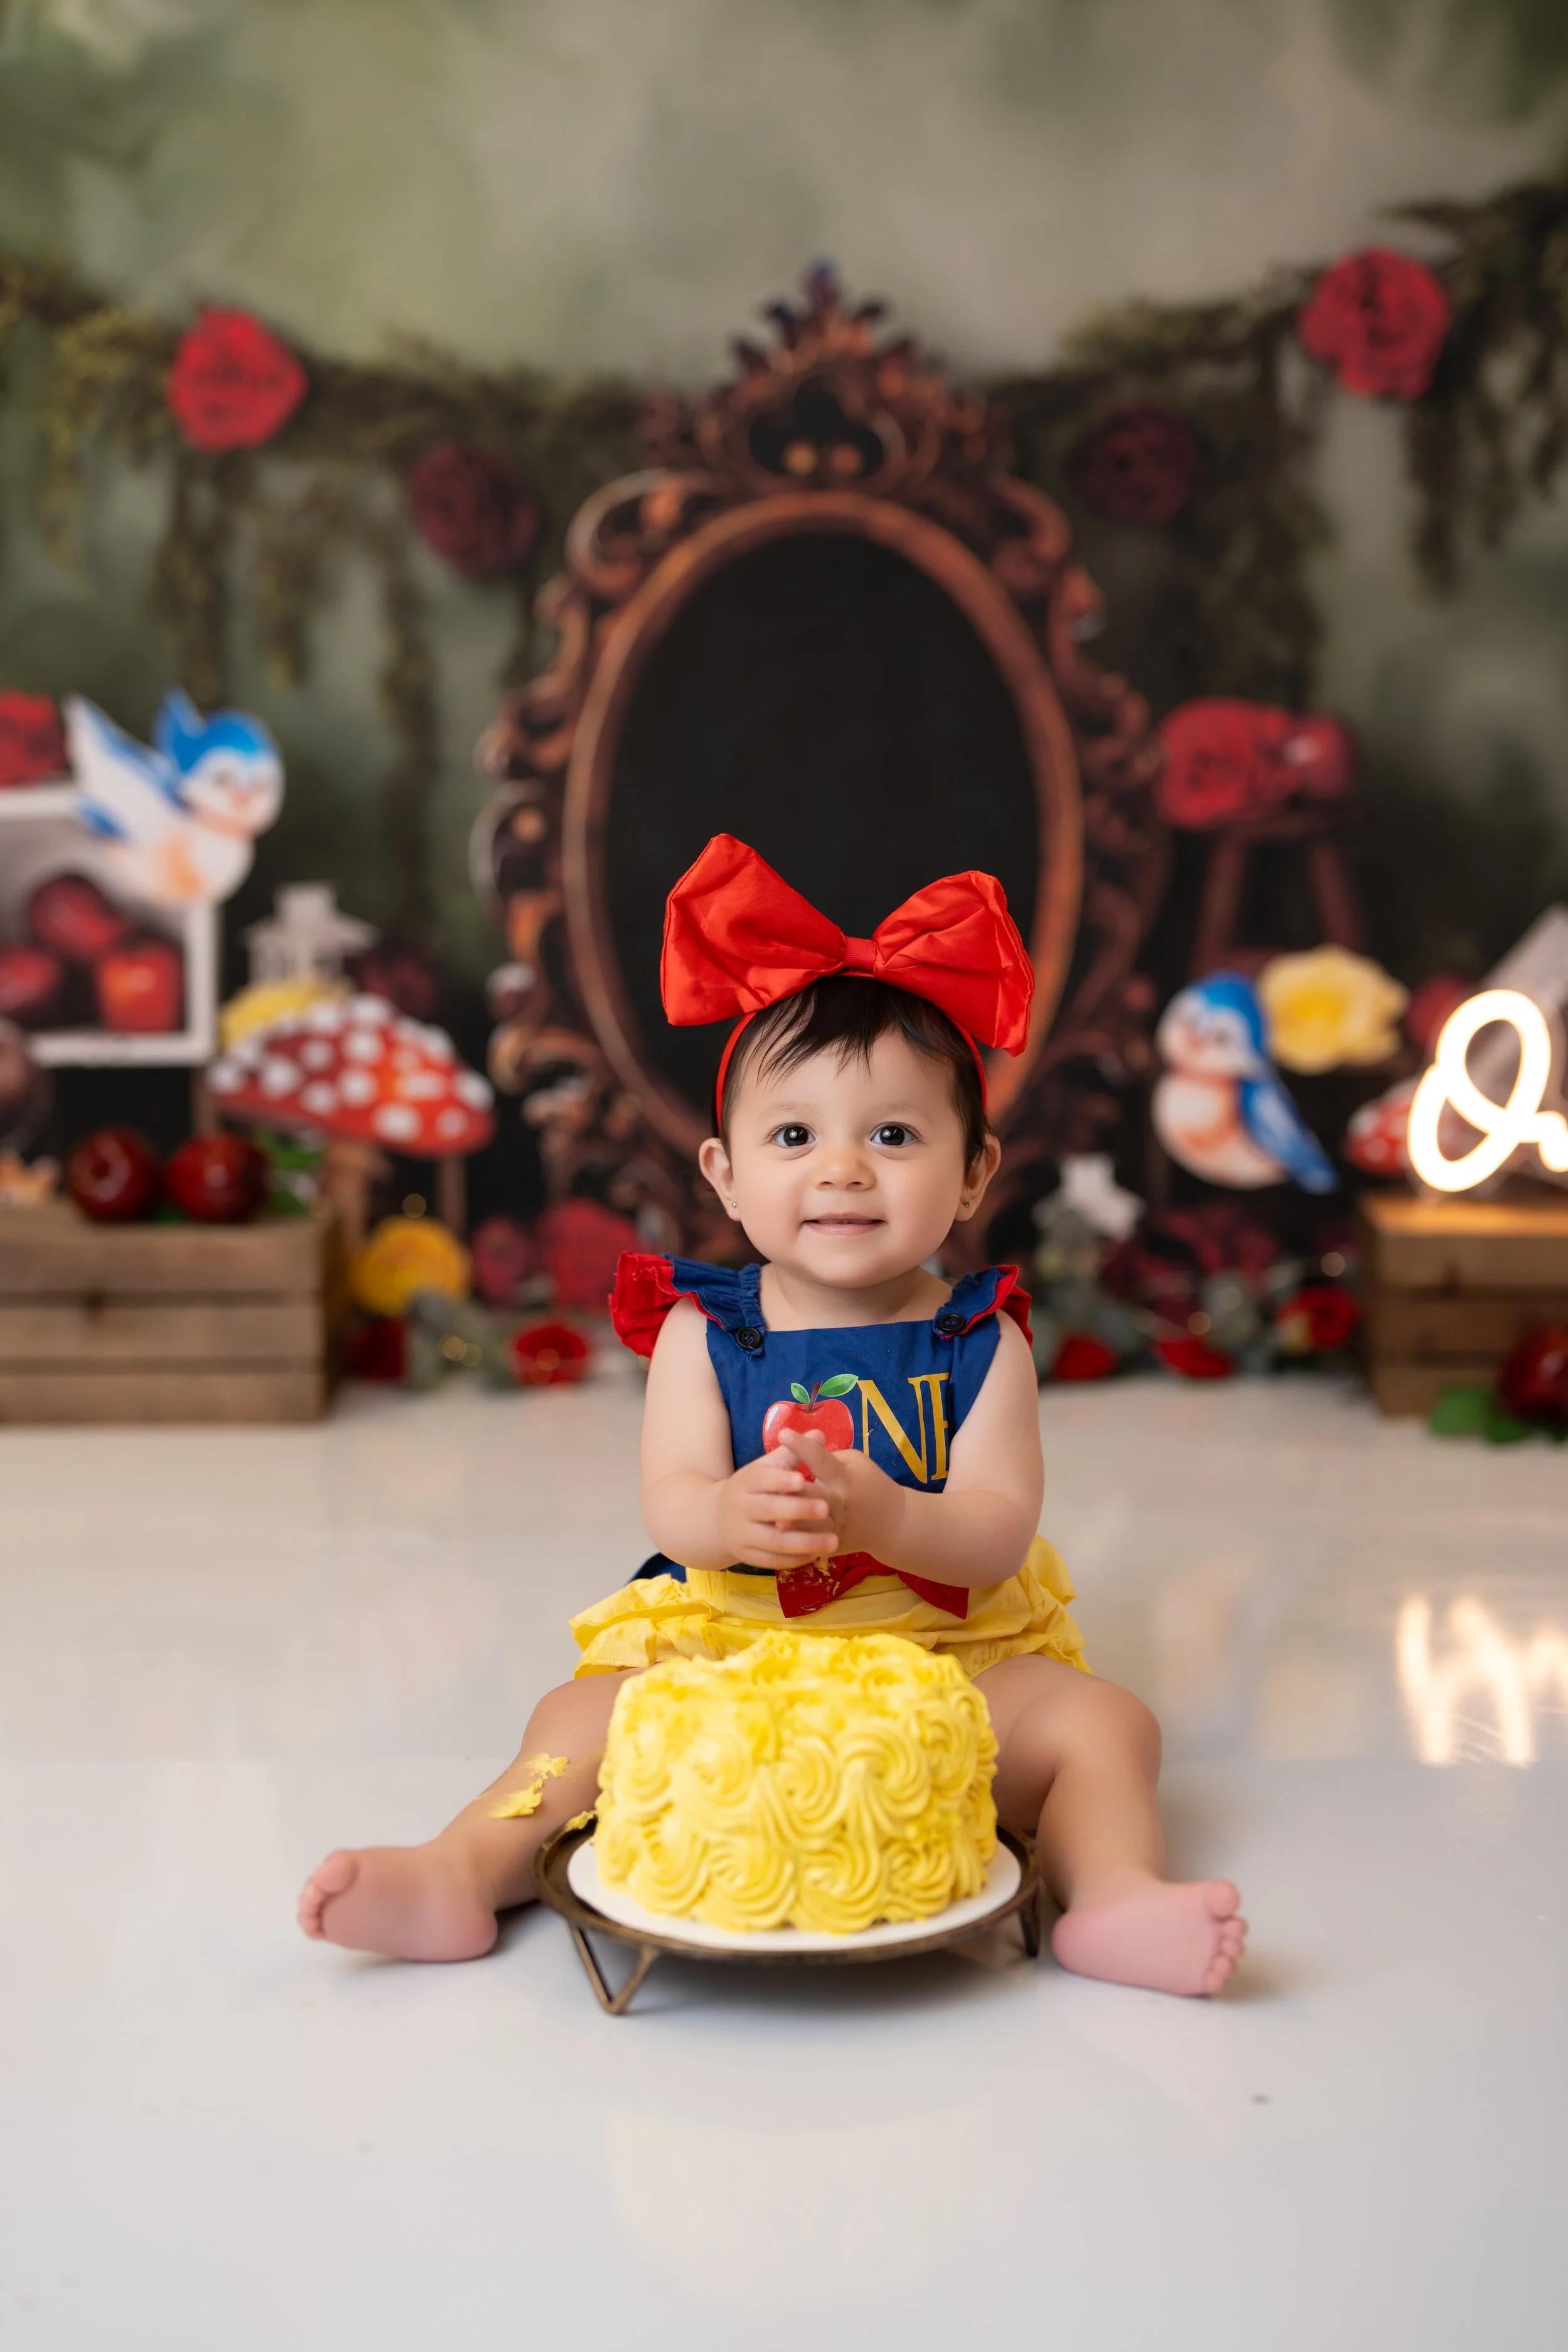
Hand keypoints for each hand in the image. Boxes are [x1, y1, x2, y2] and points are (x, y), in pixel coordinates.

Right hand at [717, 1449, 838, 1571]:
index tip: (803, 1479)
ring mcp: (742, 1535)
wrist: (719, 1519)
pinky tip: (817, 1554)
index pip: (761, 1480)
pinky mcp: (747, 1556)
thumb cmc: (755, 1489)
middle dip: (798, 1510)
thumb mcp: (767, 1468)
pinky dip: (795, 1560)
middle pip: (768, 1510)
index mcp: (744, 1482)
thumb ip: (793, 1454)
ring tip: (834, 1541)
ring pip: (774, 1541)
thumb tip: (820, 1434)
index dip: (781, 1480)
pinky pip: (773, 1561)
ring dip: (804, 1542)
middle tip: (827, 1509)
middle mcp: (739, 1508)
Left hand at [771, 1432, 899, 1559]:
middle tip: (770, 1487)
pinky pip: (814, 1546)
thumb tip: (800, 1455)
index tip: (784, 1433)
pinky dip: (799, 1544)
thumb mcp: (857, 1463)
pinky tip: (781, 1542)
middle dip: (795, 1494)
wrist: (892, 1524)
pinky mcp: (832, 1546)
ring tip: (773, 1521)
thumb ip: (828, 1458)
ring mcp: (837, 1528)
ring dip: (795, 1526)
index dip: (804, 1447)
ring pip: (813, 1528)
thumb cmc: (870, 1484)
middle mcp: (840, 1504)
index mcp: (845, 1479)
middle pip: (815, 1498)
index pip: (822, 1460)